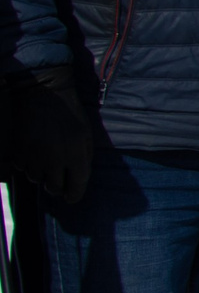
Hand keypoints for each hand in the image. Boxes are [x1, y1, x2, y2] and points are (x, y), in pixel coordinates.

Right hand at [0, 66, 92, 205]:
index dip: (74, 196)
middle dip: (58, 187)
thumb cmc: (70, 113)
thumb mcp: (86, 134)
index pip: (76, 187)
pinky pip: (22, 168)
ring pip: (37, 179)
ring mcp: (34, 157)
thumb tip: (80, 178)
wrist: (43, 94)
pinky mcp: (18, 151)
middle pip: (54, 189)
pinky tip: (34, 154)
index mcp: (76, 156)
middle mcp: (54, 161)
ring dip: (42, 174)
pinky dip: (28, 165)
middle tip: (60, 181)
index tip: (72, 198)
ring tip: (47, 160)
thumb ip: (84, 157)